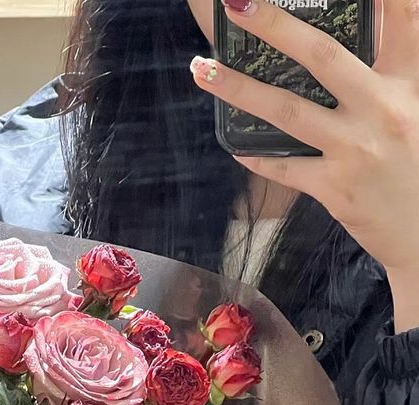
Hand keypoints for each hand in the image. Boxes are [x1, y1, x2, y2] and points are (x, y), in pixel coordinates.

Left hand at [189, 0, 418, 329]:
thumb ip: (396, 74)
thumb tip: (350, 60)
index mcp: (411, 83)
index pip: (401, 18)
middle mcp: (383, 110)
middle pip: (323, 56)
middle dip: (276, 26)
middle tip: (237, 3)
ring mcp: (355, 150)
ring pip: (288, 111)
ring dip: (239, 89)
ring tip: (203, 69)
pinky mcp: (336, 188)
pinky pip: (286, 168)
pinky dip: (259, 158)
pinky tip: (235, 147)